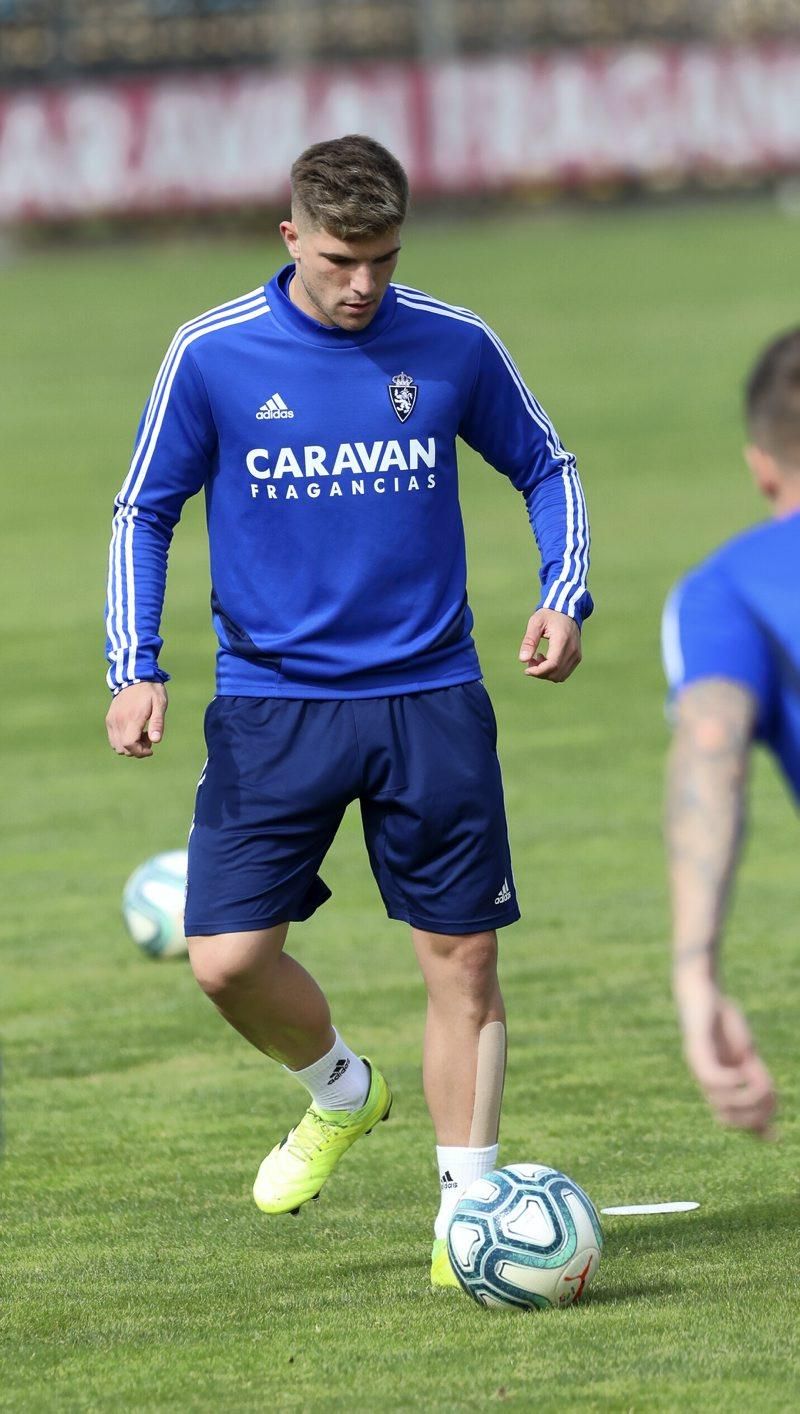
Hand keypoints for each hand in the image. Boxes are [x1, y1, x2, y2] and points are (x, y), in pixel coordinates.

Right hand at [106, 681, 167, 758]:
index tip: (151, 748)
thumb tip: (156, 741)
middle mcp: (119, 720)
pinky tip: (133, 730)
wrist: (134, 677)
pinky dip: (122, 740)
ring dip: (129, 746)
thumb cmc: (151, 691)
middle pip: (122, 748)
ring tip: (141, 733)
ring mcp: (112, 720)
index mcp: (132, 717)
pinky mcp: (109, 719)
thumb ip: (157, 723)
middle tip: (148, 737)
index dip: (140, 751)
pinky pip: (112, 738)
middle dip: (137, 750)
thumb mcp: (160, 704)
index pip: (129, 744)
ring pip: (116, 746)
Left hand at [518, 609, 581, 682]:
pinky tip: (545, 659)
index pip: (552, 665)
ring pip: (560, 676)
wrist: (567, 610)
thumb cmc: (549, 615)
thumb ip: (529, 641)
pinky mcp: (577, 657)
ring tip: (537, 659)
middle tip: (530, 661)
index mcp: (562, 640)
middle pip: (556, 673)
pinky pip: (564, 673)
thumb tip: (523, 660)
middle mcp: (572, 650)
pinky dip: (553, 672)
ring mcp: (576, 655)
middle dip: (540, 673)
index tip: (526, 669)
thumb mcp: (535, 623)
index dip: (538, 671)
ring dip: (546, 673)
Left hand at [677, 981, 775, 1135]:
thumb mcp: (746, 1057)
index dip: (753, 1127)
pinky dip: (730, 1081)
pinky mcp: (696, 1048)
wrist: (703, 992)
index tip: (774, 1132)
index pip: (732, 1119)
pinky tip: (741, 1071)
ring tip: (758, 1080)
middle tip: (769, 1097)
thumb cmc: (724, 1023)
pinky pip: (711, 1077)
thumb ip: (757, 1082)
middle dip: (753, 1115)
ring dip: (746, 1096)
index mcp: (718, 1085)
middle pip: (726, 1117)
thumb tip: (772, 1108)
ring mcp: (699, 1065)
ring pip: (720, 1100)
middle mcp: (705, 1080)